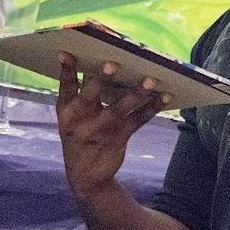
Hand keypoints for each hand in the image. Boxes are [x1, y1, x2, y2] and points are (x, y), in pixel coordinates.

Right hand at [56, 53, 168, 199]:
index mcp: (66, 110)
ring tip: (150, 80)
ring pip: (118, 109)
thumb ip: (82, 93)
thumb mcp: (73, 117)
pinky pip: (136, 121)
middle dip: (101, 80)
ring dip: (136, 94)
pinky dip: (151, 108)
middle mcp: (79, 120)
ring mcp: (98, 131)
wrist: (85, 177)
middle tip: (113, 64)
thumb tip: (105, 62)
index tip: (67, 53)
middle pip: (90, 97)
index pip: (65, 86)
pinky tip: (164, 97)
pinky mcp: (117, 139)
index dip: (66, 70)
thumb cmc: (81, 134)